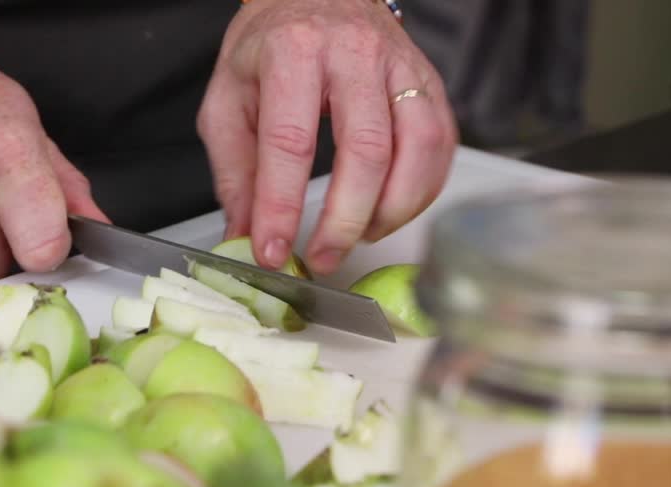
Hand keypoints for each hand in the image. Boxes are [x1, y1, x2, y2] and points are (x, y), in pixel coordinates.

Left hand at [198, 0, 457, 275]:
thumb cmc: (271, 45)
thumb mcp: (228, 99)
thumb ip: (234, 171)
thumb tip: (244, 235)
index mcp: (293, 52)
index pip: (289, 141)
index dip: (281, 206)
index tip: (271, 250)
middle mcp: (354, 54)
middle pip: (365, 150)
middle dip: (344, 220)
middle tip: (323, 258)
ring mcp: (401, 66)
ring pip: (416, 150)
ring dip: (392, 210)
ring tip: (360, 234)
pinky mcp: (430, 82)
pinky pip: (442, 145)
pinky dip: (422, 191)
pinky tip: (391, 210)